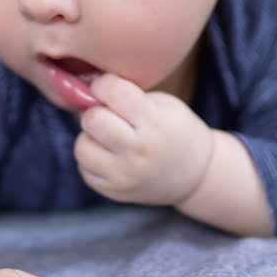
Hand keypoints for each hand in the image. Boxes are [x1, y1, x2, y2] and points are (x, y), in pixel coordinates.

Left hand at [73, 73, 215, 205]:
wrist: (195, 176)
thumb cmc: (175, 130)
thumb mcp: (164, 104)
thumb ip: (129, 96)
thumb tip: (85, 93)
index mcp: (154, 122)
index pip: (113, 92)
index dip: (103, 84)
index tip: (106, 88)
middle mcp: (138, 150)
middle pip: (93, 120)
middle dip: (95, 112)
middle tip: (107, 115)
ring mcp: (125, 175)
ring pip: (82, 147)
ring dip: (90, 137)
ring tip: (107, 137)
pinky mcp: (114, 192)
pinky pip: (84, 169)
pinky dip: (92, 159)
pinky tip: (109, 155)